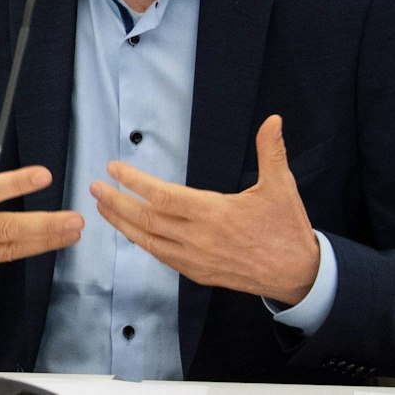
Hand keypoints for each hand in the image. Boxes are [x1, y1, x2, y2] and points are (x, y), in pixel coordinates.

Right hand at [0, 90, 84, 283]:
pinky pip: (1, 259)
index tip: (43, 175)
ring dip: (44, 241)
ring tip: (72, 233)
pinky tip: (44, 245)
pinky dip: (24, 252)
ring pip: (12, 249)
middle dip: (46, 225)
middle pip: (11, 230)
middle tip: (75, 219)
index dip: (18, 183)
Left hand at [90, 114, 320, 304]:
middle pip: (146, 219)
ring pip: (148, 241)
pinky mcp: (198, 273)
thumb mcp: (282, 187)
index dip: (134, 182)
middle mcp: (199, 238)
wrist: (300, 275)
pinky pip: (161, 257)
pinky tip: (130, 231)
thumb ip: (271, 151)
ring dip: (121, 223)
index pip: (163, 197)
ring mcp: (196, 259)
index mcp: (215, 213)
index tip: (113, 169)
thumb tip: (273, 119)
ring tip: (102, 207)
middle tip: (93, 187)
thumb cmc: (287, 229)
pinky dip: (142, 242)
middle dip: (116, 202)